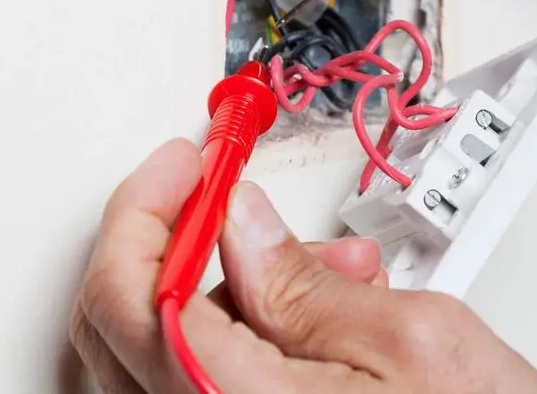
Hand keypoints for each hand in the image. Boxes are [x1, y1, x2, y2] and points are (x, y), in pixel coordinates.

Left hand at [70, 139, 536, 392]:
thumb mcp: (416, 343)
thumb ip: (306, 281)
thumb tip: (239, 223)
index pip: (131, 298)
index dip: (145, 211)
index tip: (184, 164)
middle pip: (120, 325)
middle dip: (176, 236)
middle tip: (219, 190)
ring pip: (154, 353)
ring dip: (219, 287)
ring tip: (323, 267)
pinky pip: (191, 385)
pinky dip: (233, 334)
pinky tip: (309, 314)